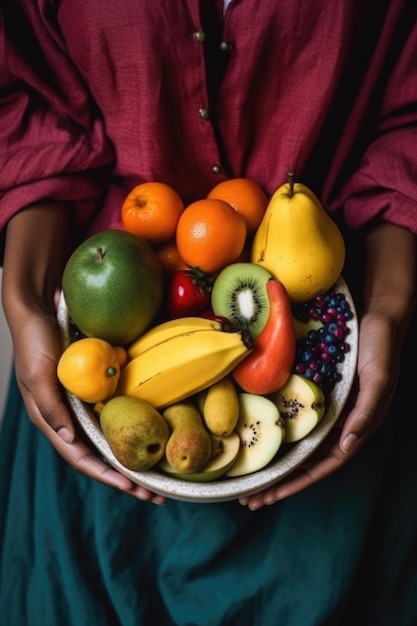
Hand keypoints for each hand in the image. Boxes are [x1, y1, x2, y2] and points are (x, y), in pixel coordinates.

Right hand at [12, 307, 165, 503]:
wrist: (40, 310)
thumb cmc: (33, 341)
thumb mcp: (37, 374)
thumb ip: (50, 407)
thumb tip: (69, 440)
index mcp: (53, 421)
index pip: (81, 458)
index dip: (106, 475)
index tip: (132, 488)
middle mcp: (71, 419)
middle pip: (102, 456)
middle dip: (127, 479)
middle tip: (157, 494)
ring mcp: (84, 405)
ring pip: (112, 439)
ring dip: (135, 458)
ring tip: (161, 475)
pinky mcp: (96, 389)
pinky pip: (117, 414)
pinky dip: (134, 428)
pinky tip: (153, 435)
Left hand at [239, 311, 398, 509]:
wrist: (378, 315)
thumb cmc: (381, 346)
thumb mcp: (378, 378)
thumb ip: (366, 413)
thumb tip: (348, 447)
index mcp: (357, 426)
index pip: (324, 465)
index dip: (297, 482)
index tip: (270, 496)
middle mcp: (341, 423)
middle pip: (307, 461)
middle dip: (280, 483)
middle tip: (249, 499)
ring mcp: (329, 410)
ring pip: (299, 444)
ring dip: (275, 462)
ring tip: (249, 480)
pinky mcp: (318, 392)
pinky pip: (295, 418)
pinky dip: (278, 431)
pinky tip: (259, 435)